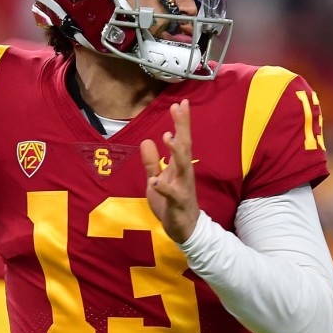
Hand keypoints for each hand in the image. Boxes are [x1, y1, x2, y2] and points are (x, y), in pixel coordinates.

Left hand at [140, 99, 199, 243]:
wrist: (185, 230)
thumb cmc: (171, 204)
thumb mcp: (156, 180)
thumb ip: (151, 162)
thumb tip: (147, 141)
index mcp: (179, 166)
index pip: (181, 140)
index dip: (180, 122)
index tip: (180, 103)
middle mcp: (184, 173)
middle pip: (184, 146)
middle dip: (182, 127)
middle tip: (179, 108)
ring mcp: (183, 187)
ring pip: (183, 167)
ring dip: (176, 152)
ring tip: (168, 137)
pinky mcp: (178, 203)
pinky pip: (172, 194)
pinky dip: (163, 187)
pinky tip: (155, 180)